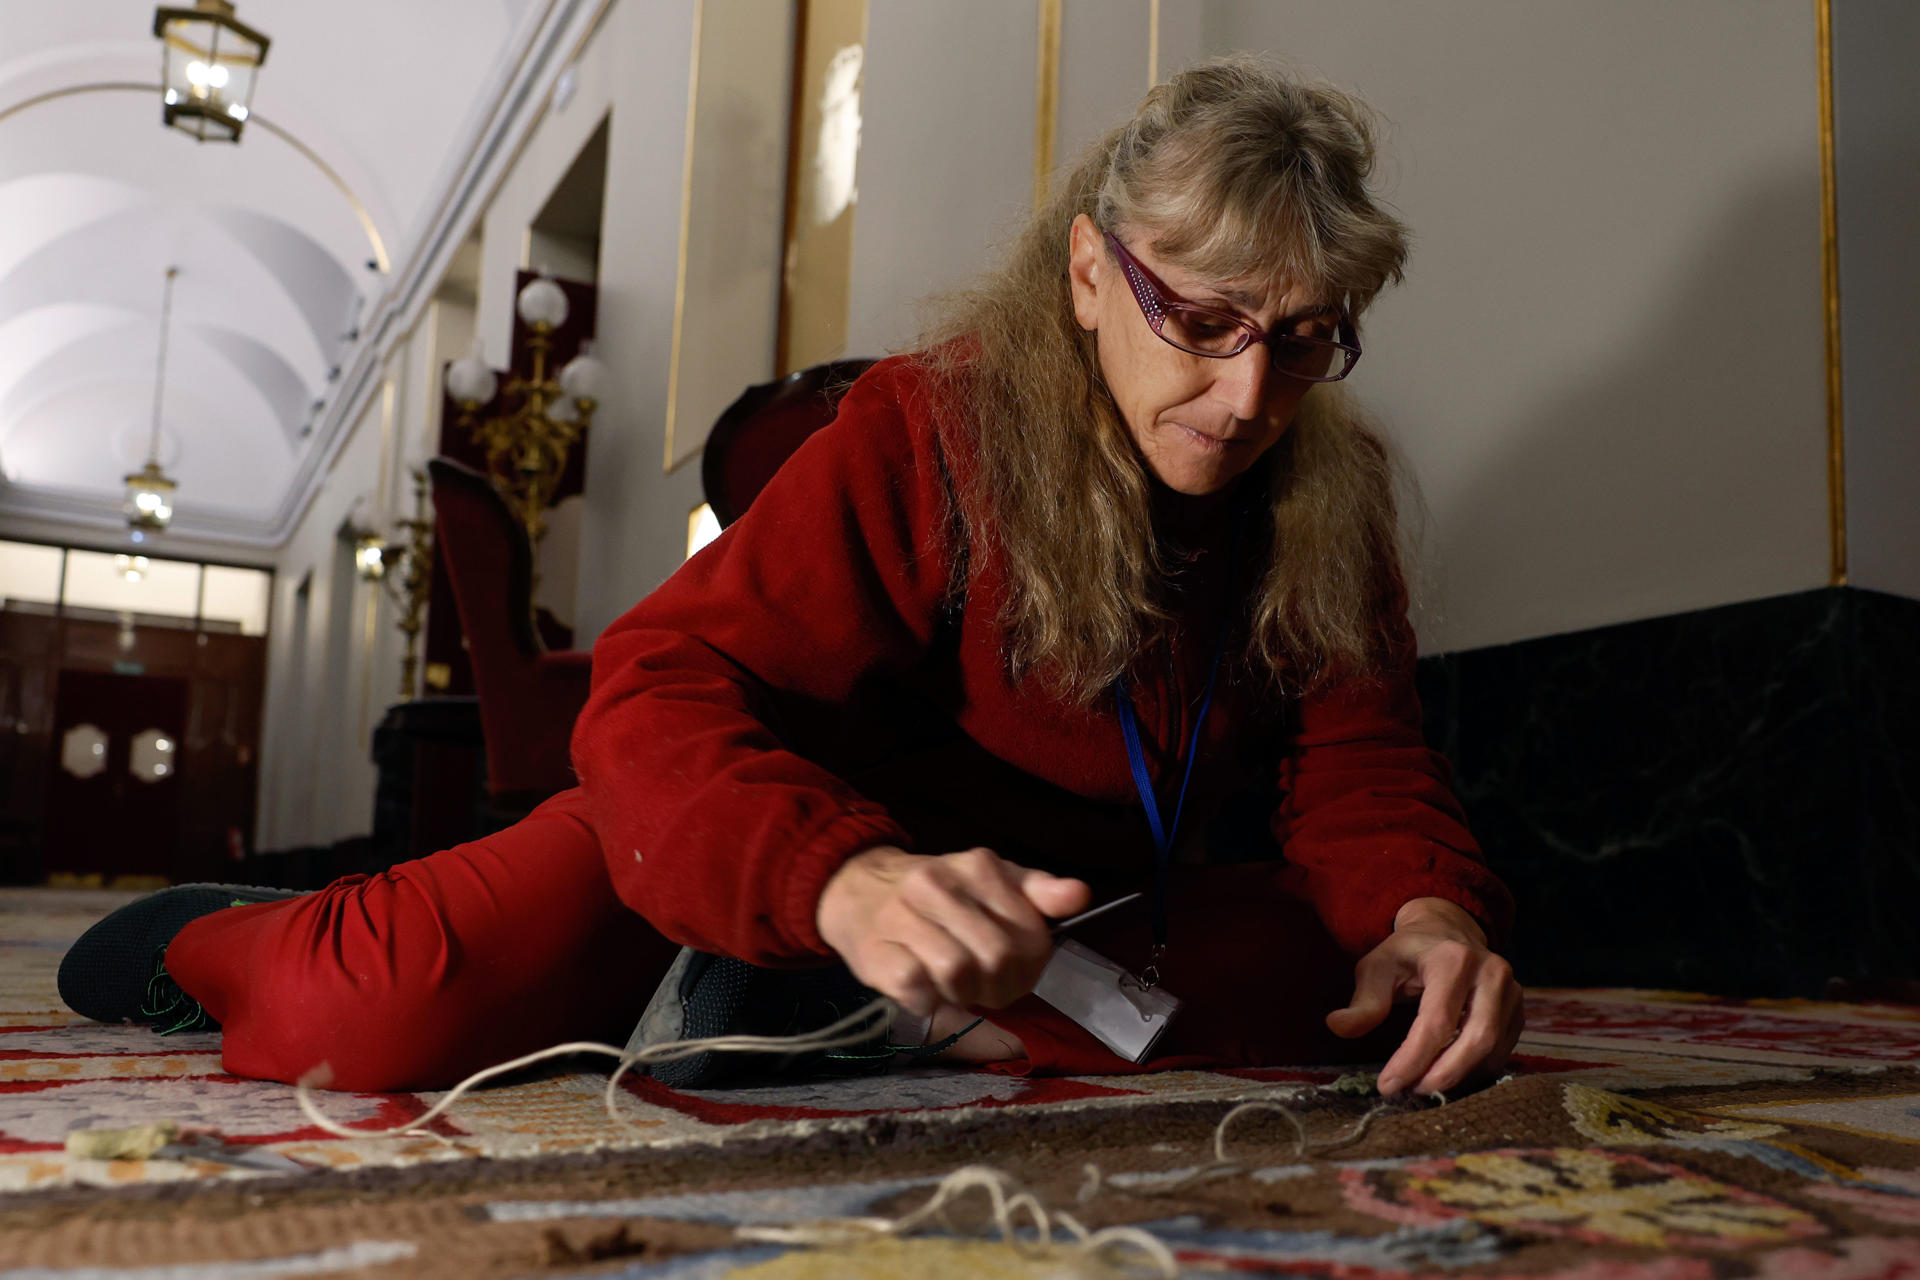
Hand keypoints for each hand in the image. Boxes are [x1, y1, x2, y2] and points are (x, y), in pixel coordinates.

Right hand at [816, 845, 1091, 1016]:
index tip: (1014, 970)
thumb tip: (1080, 895)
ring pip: (959, 972)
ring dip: (965, 994)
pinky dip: (930, 1001)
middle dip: (1000, 986)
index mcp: (978, 867)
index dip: (1030, 967)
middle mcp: (938, 884)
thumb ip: (1037, 890)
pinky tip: (927, 989)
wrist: (855, 888)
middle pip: (997, 957)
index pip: (1031, 934)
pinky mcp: (876, 954)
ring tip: (956, 987)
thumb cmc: (934, 892)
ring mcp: (903, 918)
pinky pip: (919, 990)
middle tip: (986, 987)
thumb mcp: (989, 880)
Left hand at [1325, 897, 1523, 1096]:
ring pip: (1493, 1050)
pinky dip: (1475, 1070)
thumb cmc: (1408, 953)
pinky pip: (1502, 1051)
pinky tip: (1447, 1074)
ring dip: (1459, 1076)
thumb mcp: (1377, 968)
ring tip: (1424, 1085)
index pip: (1436, 1022)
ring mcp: (1512, 991)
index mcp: (1453, 959)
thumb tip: (1336, 1027)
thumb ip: (1363, 1001)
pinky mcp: (1519, 1009)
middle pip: (1475, 1039)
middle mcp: (1491, 973)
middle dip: (1443, 1074)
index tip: (1387, 1086)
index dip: (1412, 1060)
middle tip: (1411, 1093)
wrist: (1448, 931)